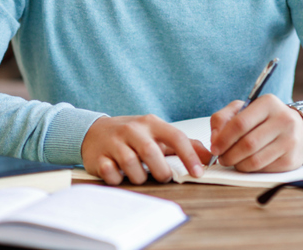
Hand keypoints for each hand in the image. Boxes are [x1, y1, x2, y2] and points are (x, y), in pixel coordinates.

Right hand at [81, 114, 209, 184]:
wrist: (94, 131)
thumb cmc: (132, 135)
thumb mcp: (158, 134)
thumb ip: (184, 144)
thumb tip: (209, 157)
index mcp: (151, 123)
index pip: (175, 136)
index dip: (188, 156)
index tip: (197, 173)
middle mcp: (132, 130)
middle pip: (151, 152)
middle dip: (161, 170)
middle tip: (164, 177)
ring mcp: (114, 142)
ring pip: (131, 165)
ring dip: (140, 177)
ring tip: (140, 175)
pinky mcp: (98, 157)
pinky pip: (111, 173)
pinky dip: (118, 179)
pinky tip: (120, 175)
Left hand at [209, 94, 302, 172]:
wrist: (296, 130)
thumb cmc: (264, 120)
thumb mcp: (243, 110)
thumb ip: (223, 118)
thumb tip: (215, 139)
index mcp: (268, 103)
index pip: (240, 123)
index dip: (223, 139)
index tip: (214, 148)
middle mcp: (283, 120)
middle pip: (247, 144)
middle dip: (229, 155)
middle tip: (222, 158)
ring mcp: (290, 140)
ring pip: (255, 160)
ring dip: (238, 165)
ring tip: (233, 161)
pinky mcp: (292, 159)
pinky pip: (264, 169)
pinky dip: (251, 170)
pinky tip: (248, 163)